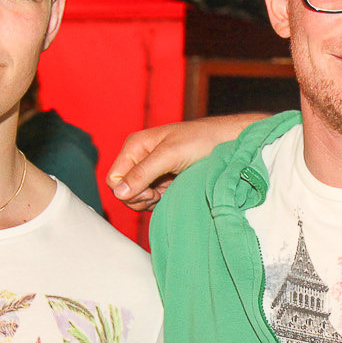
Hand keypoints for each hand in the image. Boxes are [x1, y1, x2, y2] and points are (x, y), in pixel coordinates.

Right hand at [105, 114, 262, 210]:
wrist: (228, 143)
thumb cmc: (201, 141)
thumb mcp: (170, 155)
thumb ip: (143, 172)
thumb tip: (119, 193)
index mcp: (135, 147)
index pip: (114, 179)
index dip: (128, 191)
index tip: (150, 191)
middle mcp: (140, 159)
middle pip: (124, 191)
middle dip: (140, 197)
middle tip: (161, 193)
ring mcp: (153, 172)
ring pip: (138, 198)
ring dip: (152, 200)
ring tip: (172, 190)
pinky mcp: (165, 182)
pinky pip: (153, 200)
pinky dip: (162, 201)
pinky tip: (176, 192)